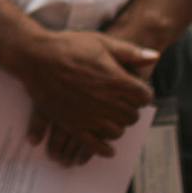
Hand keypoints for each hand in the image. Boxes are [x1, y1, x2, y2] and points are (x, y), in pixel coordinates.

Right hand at [11, 28, 156, 165]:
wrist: (36, 57)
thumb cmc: (69, 47)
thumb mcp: (102, 42)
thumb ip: (130, 52)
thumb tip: (154, 57)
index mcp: (117, 81)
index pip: (144, 97)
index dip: (142, 92)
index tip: (136, 89)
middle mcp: (107, 102)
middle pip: (132, 116)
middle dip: (131, 109)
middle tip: (124, 102)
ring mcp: (90, 116)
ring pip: (117, 132)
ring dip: (118, 126)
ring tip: (112, 117)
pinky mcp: (73, 125)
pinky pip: (94, 145)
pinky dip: (104, 150)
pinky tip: (108, 150)